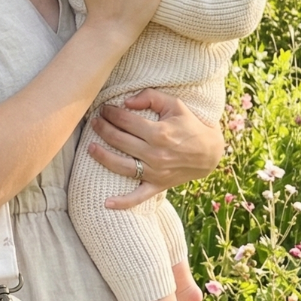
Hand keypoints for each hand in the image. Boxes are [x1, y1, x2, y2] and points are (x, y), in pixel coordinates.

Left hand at [88, 90, 224, 207]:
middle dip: (103, 128)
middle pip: (119, 140)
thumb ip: (150, 97)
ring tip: (90, 147)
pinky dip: (123, 202)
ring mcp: (155, 172)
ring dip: (102, 156)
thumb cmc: (190, 125)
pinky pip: (138, 197)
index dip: (110, 113)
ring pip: (121, 166)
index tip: (103, 108)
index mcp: (159, 133)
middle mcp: (155, 154)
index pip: (125, 121)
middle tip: (94, 121)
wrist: (210, 152)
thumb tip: (126, 102)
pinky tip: (106, 203)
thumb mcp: (175, 104)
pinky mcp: (158, 185)